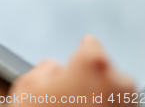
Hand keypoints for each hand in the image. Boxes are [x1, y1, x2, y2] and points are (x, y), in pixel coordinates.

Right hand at [9, 35, 135, 106]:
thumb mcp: (26, 87)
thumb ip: (45, 68)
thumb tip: (56, 69)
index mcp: (93, 64)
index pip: (90, 44)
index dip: (76, 55)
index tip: (73, 65)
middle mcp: (118, 83)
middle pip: (103, 71)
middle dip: (88, 80)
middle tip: (66, 98)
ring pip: (112, 95)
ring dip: (97, 100)